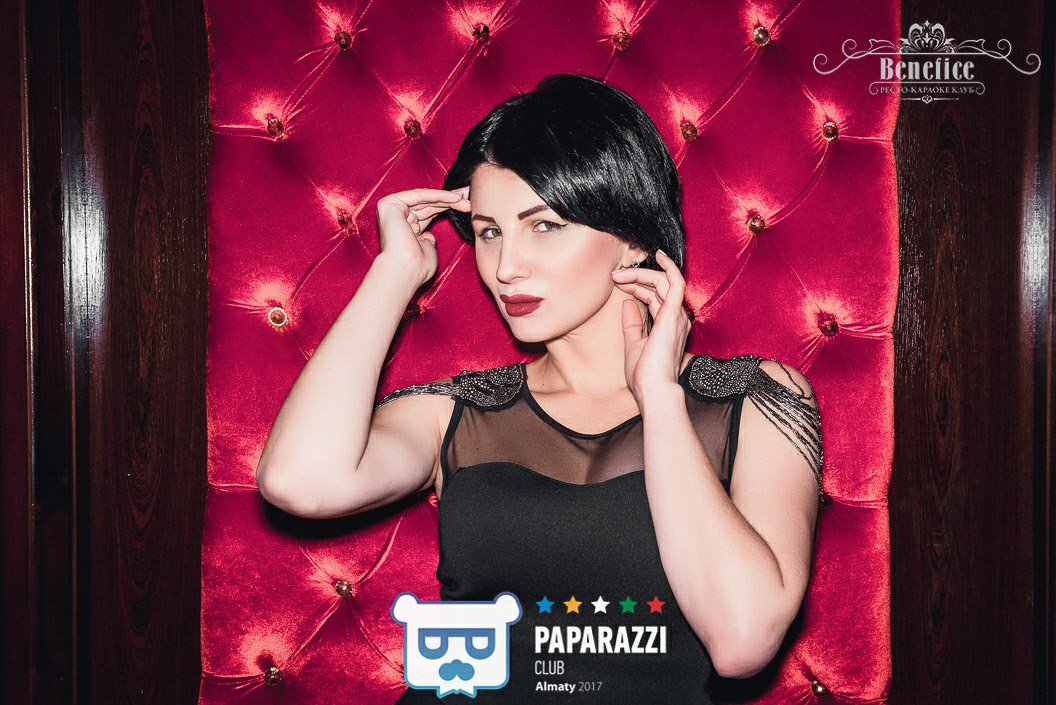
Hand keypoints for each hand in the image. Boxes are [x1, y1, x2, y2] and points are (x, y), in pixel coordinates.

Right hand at [375, 186, 470, 288]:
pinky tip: (456, 198)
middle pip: (428, 203)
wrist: (405, 271)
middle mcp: (396, 216)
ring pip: (426, 198)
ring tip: (467, 198)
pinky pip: (419, 196)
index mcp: (404, 226)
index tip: (468, 205)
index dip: (449, 207)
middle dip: (452, 199)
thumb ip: (428, 238)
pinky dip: (439, 196)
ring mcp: (391, 209)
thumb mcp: (427, 248)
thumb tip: (429, 235)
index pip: (429, 211)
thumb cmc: (417, 267)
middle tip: (471, 195)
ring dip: (449, 198)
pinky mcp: (389, 204)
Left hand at [611, 249, 692, 401]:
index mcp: (668, 325)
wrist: (653, 389)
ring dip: (641, 274)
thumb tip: (627, 304)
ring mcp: (677, 315)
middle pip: (659, 287)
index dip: (637, 286)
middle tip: (615, 275)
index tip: (618, 283)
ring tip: (621, 273)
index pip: (656, 297)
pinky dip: (668, 267)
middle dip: (636, 277)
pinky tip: (657, 256)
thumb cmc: (645, 374)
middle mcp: (676, 318)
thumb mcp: (633, 343)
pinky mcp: (673, 314)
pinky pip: (675, 282)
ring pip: (663, 281)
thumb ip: (632, 324)